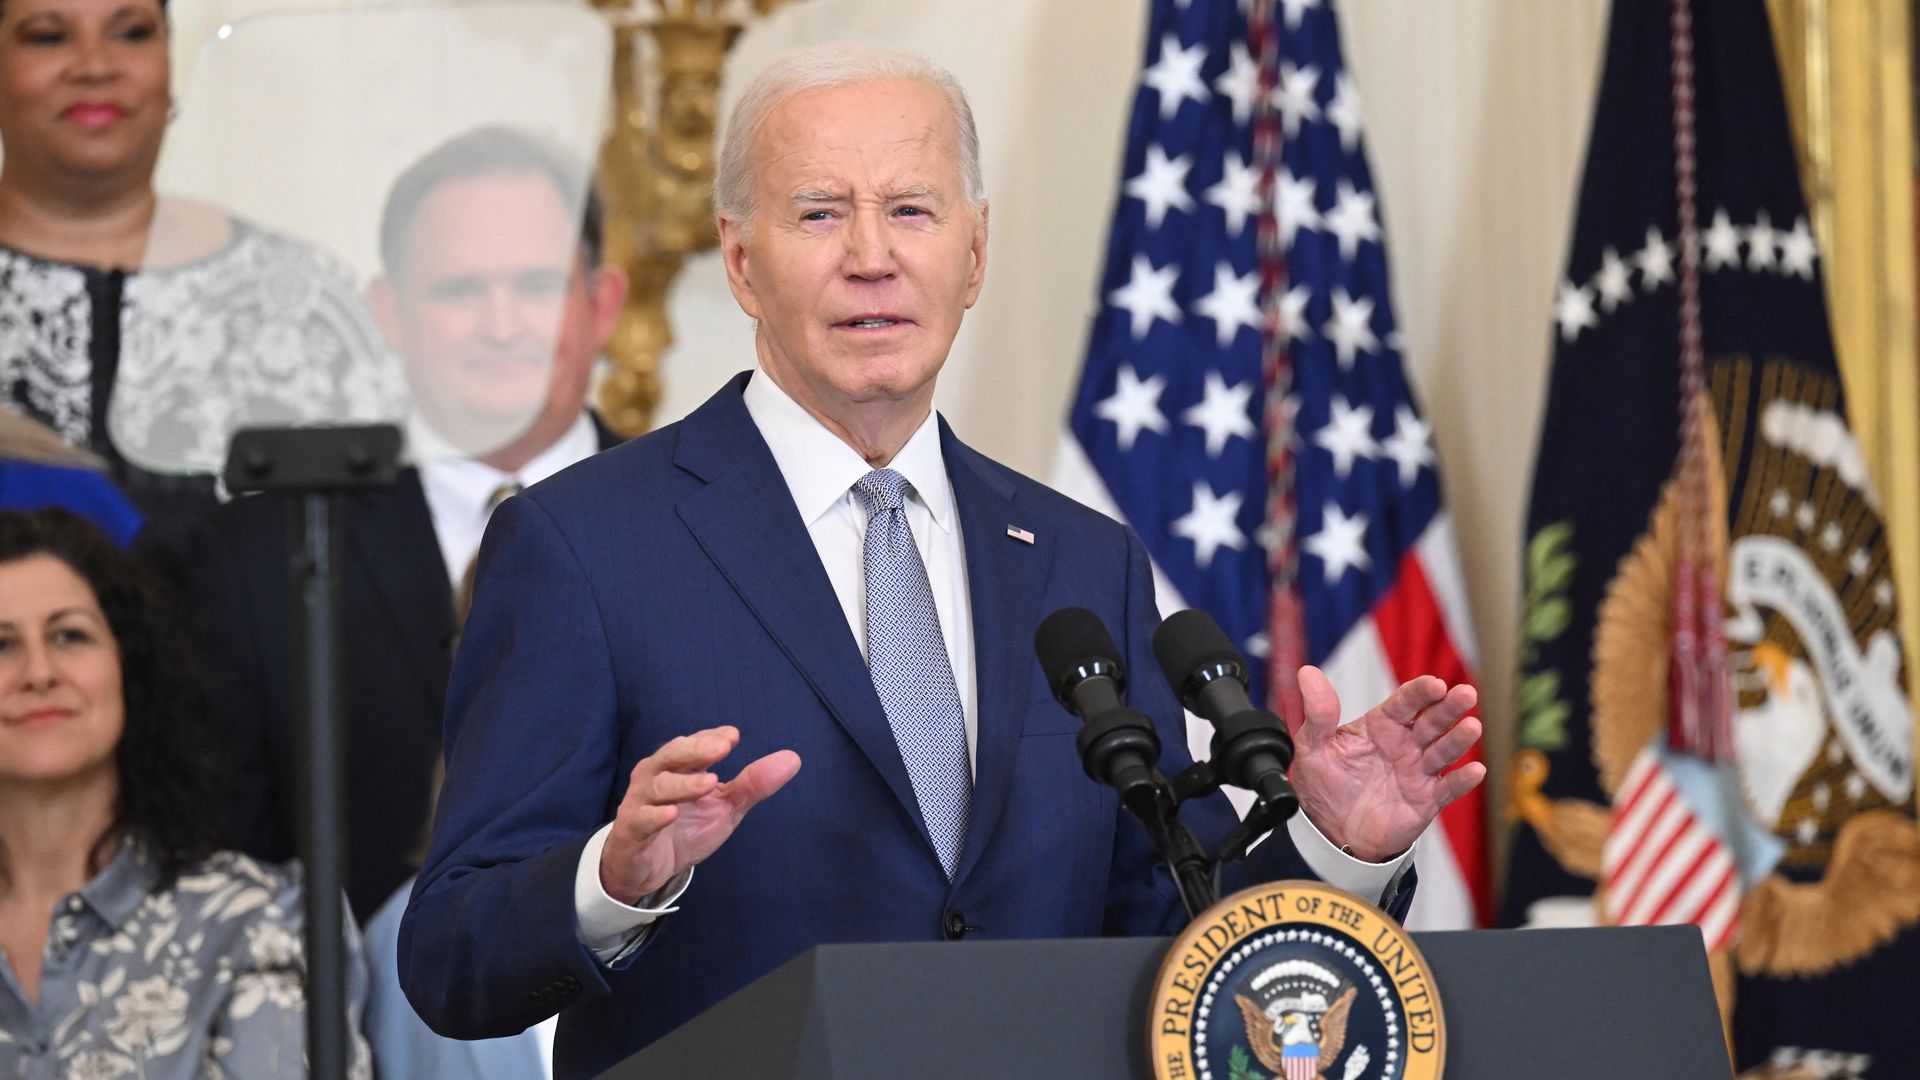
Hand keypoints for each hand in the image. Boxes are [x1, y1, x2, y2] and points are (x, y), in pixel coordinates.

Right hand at [599, 726, 801, 903]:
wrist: (648, 869)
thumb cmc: (685, 828)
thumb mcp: (724, 807)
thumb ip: (752, 784)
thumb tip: (793, 759)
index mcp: (677, 766)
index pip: (693, 744)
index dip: (710, 738)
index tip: (733, 737)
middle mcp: (655, 777)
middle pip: (671, 755)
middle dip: (696, 749)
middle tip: (721, 748)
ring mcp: (640, 804)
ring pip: (658, 786)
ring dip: (684, 784)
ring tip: (710, 783)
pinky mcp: (631, 832)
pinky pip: (640, 820)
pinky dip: (655, 816)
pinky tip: (672, 814)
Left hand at [1287, 667, 1484, 862]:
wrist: (1330, 830)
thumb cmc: (1325, 783)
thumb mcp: (1314, 746)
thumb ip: (1318, 712)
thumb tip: (1307, 673)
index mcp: (1381, 725)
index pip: (1405, 703)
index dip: (1420, 692)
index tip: (1435, 684)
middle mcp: (1404, 744)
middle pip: (1431, 722)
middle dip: (1449, 708)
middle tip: (1466, 694)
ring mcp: (1417, 771)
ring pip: (1443, 751)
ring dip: (1458, 739)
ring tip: (1472, 727)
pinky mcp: (1425, 800)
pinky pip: (1448, 788)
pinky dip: (1462, 781)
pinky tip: (1475, 770)